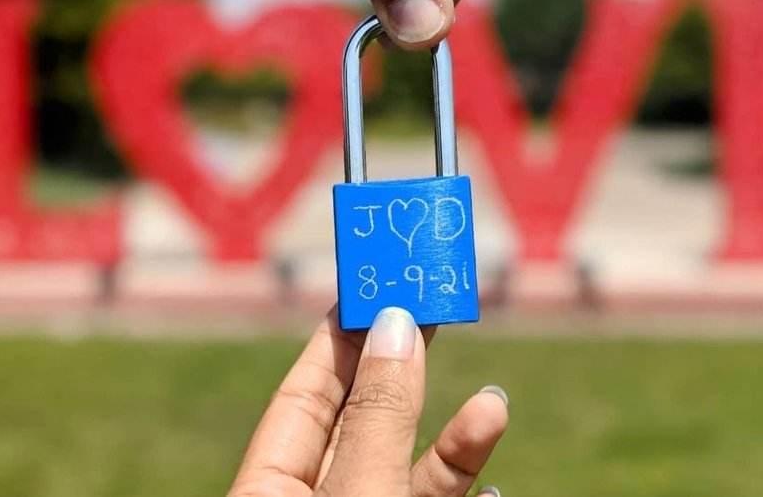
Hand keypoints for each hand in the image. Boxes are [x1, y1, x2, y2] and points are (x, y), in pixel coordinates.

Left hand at [228, 307, 508, 496]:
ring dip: (456, 442)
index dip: (343, 337)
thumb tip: (395, 324)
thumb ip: (379, 417)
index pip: (306, 395)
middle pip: (362, 423)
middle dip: (403, 370)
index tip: (380, 285)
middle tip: (438, 310)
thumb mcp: (361, 493)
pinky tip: (491, 488)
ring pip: (406, 472)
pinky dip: (460, 488)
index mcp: (267, 492)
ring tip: (495, 406)